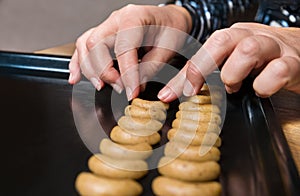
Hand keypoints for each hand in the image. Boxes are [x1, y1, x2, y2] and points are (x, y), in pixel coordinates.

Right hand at [68, 4, 191, 100]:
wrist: (169, 18)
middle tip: (120, 88)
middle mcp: (117, 19)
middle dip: (104, 72)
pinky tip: (76, 76)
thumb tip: (135, 85)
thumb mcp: (168, 48)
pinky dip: (77, 62)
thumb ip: (150, 67)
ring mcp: (108, 26)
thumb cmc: (171, 28)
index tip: (131, 91)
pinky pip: (83, 45)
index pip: (124, 48)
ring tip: (101, 86)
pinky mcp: (104, 34)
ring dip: (89, 69)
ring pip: (85, 45)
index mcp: (135, 17)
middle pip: (96, 44)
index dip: (126, 74)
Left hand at [158, 23, 299, 101]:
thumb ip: (206, 75)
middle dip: (201, 68)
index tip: (169, 95)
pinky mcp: (293, 61)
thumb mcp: (231, 63)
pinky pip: (278, 71)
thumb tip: (177, 91)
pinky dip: (265, 85)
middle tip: (195, 90)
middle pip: (221, 41)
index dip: (184, 74)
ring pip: (247, 51)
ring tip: (235, 86)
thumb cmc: (262, 59)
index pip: (202, 50)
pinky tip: (261, 90)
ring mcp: (272, 46)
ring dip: (234, 75)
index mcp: (232, 37)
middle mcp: (249, 36)